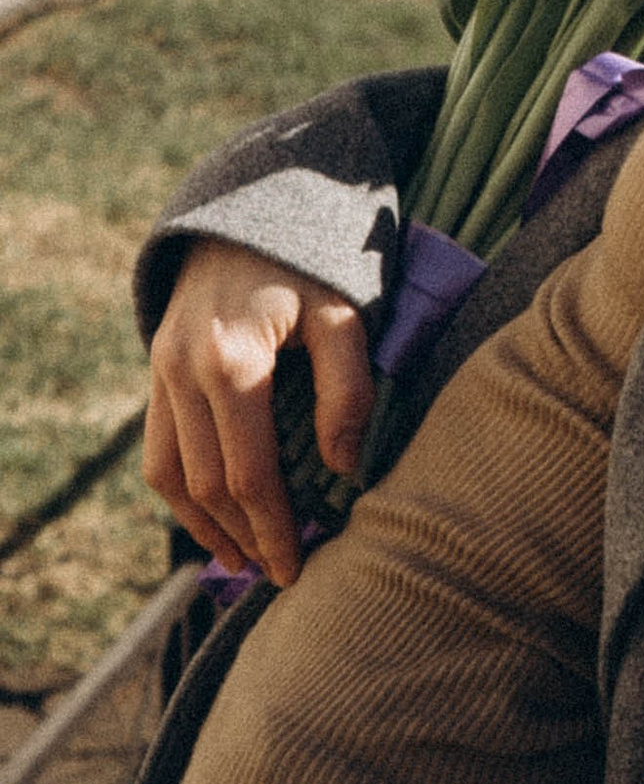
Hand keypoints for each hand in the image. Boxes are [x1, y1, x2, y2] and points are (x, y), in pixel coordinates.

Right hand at [142, 239, 373, 587]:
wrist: (247, 210)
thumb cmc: (311, 262)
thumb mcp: (345, 313)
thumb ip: (348, 390)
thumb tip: (343, 469)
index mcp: (233, 361)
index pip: (249, 473)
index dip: (273, 527)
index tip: (296, 566)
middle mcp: (183, 371)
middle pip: (207, 483)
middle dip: (244, 536)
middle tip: (278, 573)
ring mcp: (161, 371)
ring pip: (169, 473)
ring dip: (202, 525)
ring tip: (239, 561)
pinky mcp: (155, 369)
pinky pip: (157, 447)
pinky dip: (179, 491)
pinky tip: (209, 517)